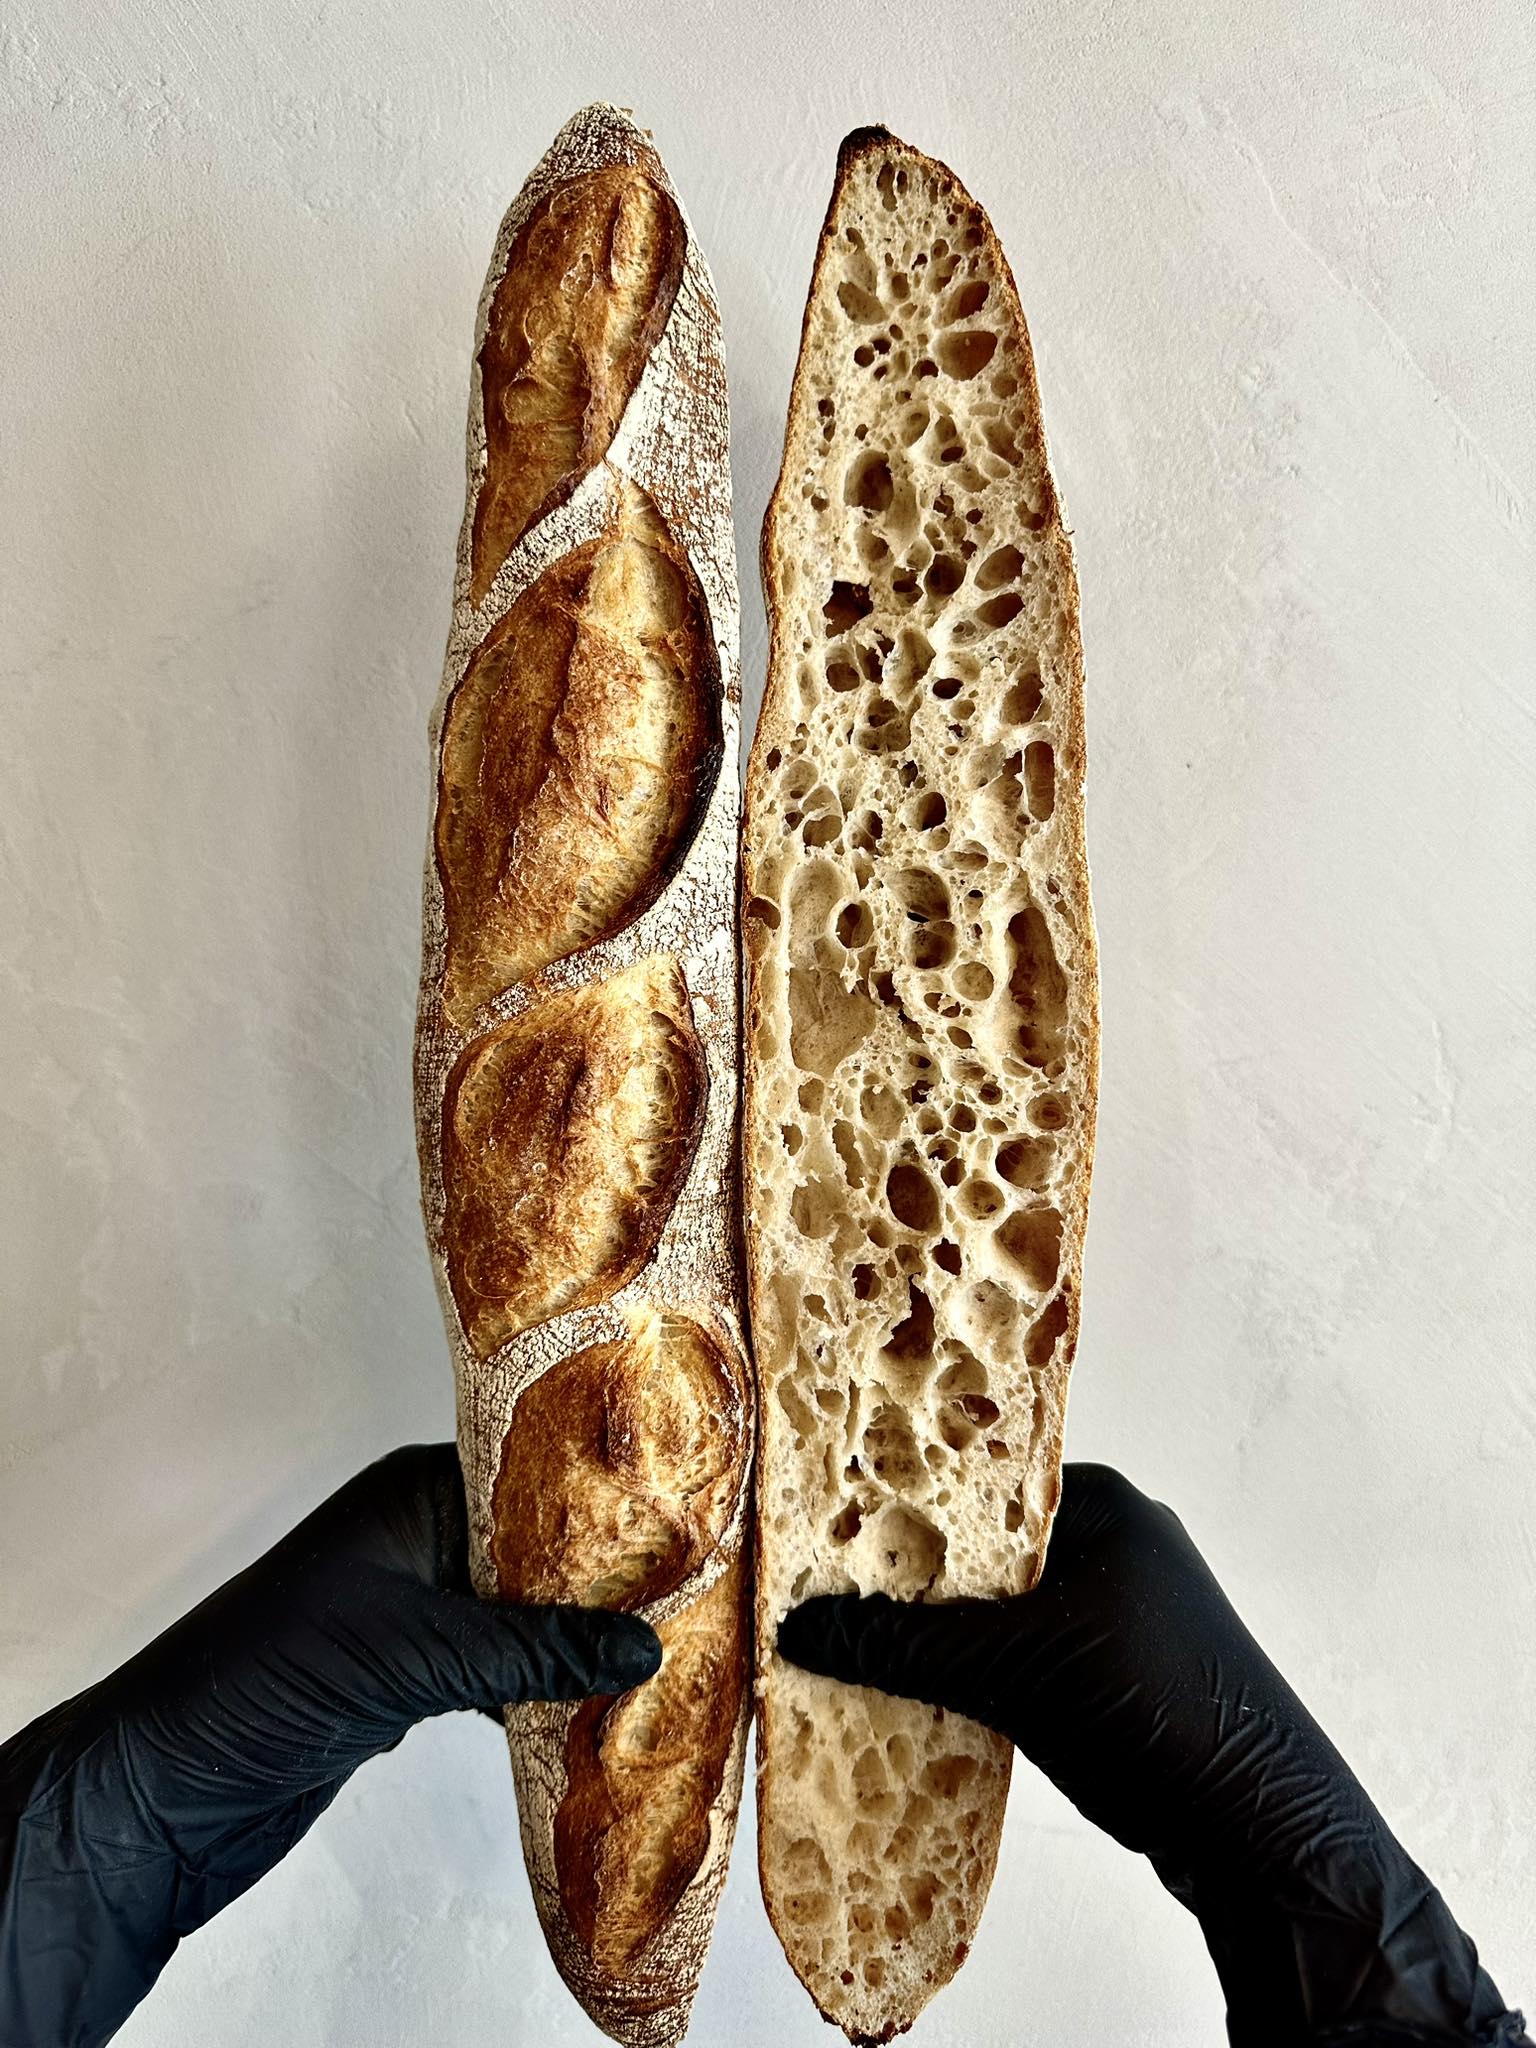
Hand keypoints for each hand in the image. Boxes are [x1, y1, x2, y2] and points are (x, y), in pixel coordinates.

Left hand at [0, 1443, 658, 2047]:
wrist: (165, 1791)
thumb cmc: (261, 1680)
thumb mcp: (411, 1652)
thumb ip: (529, 1647)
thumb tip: (641, 1650)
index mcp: (412, 1497)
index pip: (532, 1476)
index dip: (608, 1497)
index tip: (689, 1516)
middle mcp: (417, 1542)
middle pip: (536, 1549)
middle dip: (608, 1577)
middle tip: (701, 1592)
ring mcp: (413, 1615)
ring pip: (522, 1615)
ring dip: (580, 1640)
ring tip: (667, 1654)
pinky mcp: (407, 1684)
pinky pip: (498, 1672)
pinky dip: (542, 1690)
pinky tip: (598, 1710)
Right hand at [781, 1463, 1525, 2047]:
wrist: (1265, 1838)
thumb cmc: (1161, 1717)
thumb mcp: (1014, 1670)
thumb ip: (905, 1646)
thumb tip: (802, 1627)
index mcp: (1108, 1504)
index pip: (982, 1479)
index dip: (906, 1500)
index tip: (831, 1523)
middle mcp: (1120, 1542)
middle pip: (988, 1546)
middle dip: (917, 1573)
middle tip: (831, 1588)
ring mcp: (1124, 1611)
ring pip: (1005, 1606)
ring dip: (945, 1629)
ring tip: (861, 1641)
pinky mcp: (1120, 1674)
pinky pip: (1027, 1653)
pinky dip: (980, 1670)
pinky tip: (923, 1693)